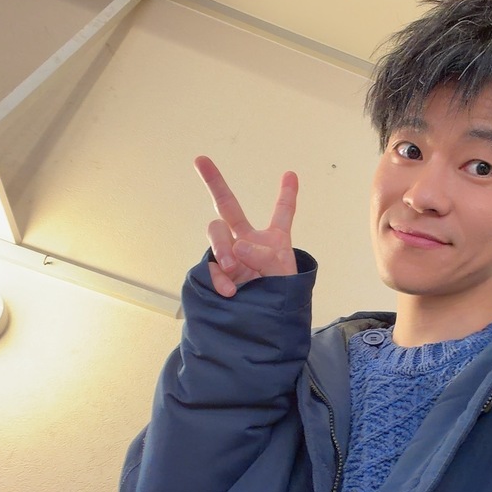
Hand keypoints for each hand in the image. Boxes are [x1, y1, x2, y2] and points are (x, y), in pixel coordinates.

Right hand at [195, 156, 298, 296]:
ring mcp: (229, 256)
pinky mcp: (216, 273)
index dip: (287, 194)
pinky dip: (218, 276)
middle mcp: (247, 243)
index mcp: (273, 241)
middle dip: (213, 181)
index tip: (290, 174)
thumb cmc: (279, 300)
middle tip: (200, 160)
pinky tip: (229, 290)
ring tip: (233, 267)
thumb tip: (236, 246)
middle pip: (227, 207)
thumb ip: (264, 255)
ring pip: (216, 233)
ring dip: (222, 246)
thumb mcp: (282, 275)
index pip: (282, 213)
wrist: (263, 331)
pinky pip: (209, 265)